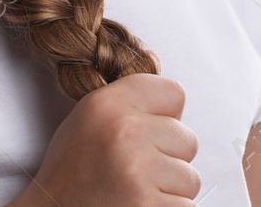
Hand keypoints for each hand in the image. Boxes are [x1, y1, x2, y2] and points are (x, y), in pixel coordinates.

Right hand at [9, 72, 200, 206]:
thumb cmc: (70, 177)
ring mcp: (138, 172)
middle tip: (132, 173)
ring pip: (190, 178)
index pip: (174, 93)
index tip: (146, 136)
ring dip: (168, 191)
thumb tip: (161, 67)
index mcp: (107, 104)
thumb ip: (126, 100)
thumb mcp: (86, 121)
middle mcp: (124, 132)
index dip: (164, 118)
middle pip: (187, 139)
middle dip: (168, 160)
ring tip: (132, 194)